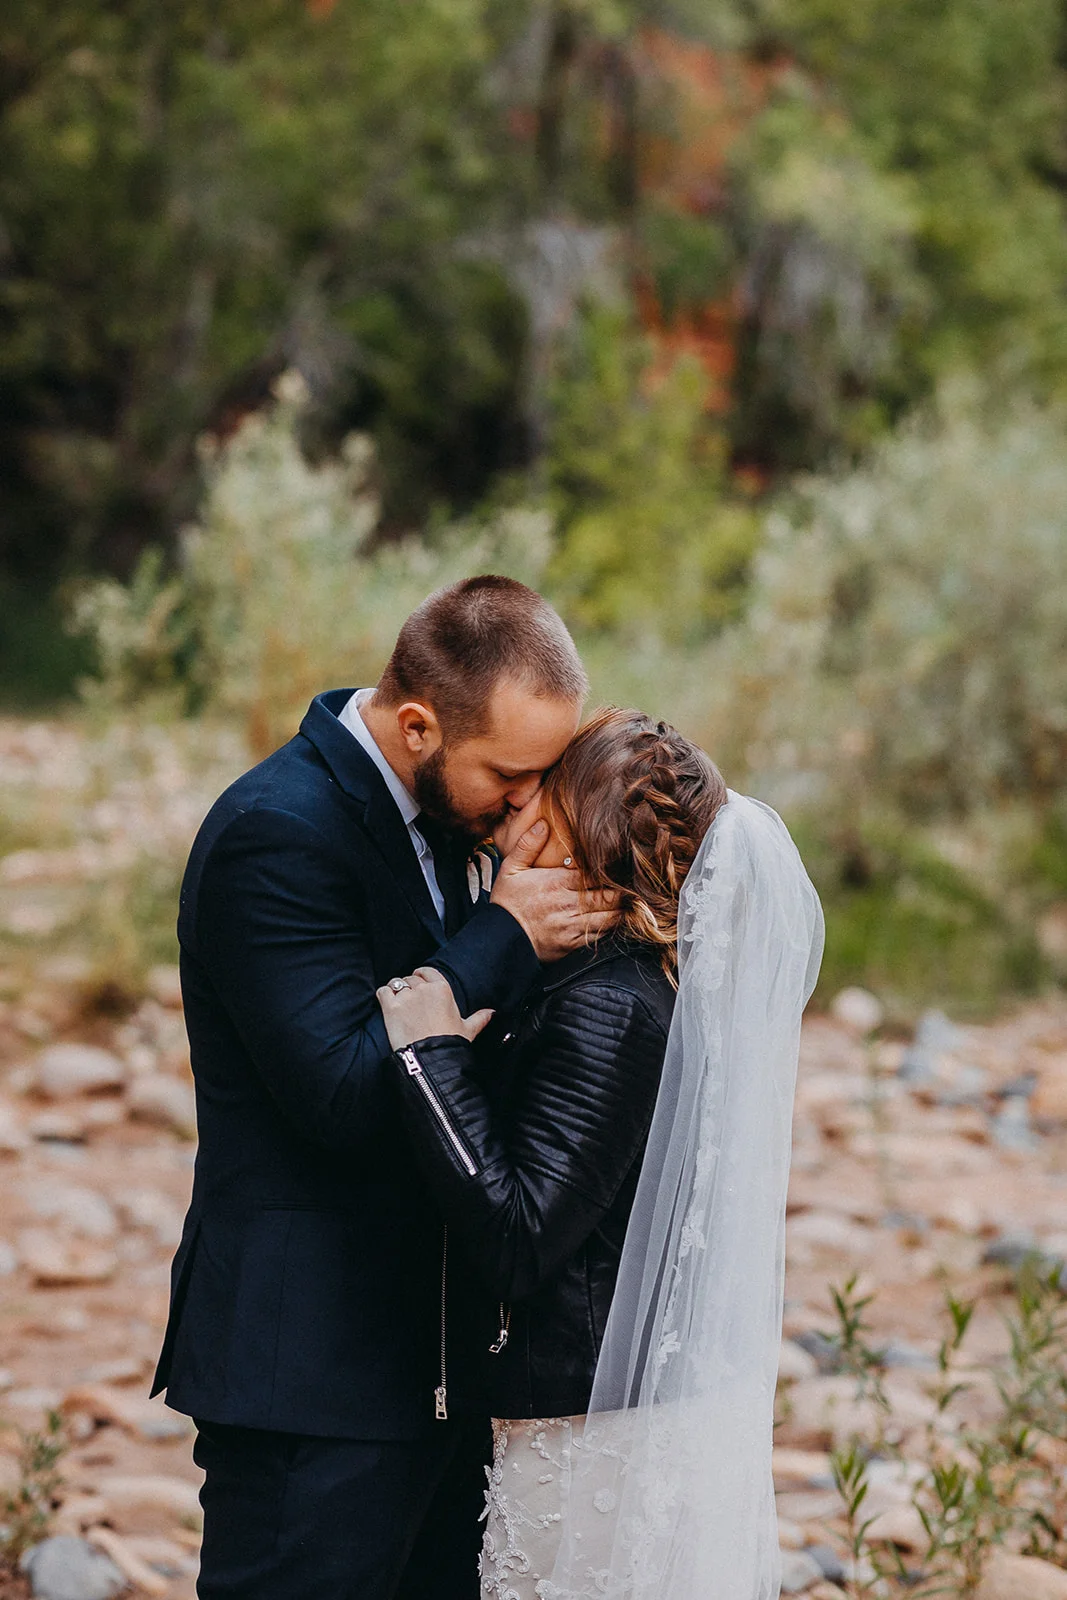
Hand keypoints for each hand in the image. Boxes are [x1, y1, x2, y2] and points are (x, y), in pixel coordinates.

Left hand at [377, 967, 493, 1050]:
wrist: (431, 1058)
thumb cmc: (450, 1043)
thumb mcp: (468, 1029)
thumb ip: (479, 1018)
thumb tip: (492, 1013)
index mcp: (442, 989)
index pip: (427, 971)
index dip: (421, 976)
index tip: (419, 982)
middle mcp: (423, 989)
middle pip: (411, 978)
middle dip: (410, 987)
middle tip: (411, 1001)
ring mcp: (406, 997)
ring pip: (396, 983)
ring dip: (396, 991)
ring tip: (398, 1003)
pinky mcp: (390, 1007)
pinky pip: (382, 992)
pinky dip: (383, 996)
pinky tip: (387, 1004)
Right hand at [490, 820, 618, 962]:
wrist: (500, 939)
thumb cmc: (507, 903)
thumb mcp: (511, 869)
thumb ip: (527, 845)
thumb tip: (543, 823)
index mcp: (559, 882)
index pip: (597, 873)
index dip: (611, 869)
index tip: (618, 865)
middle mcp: (570, 903)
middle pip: (610, 895)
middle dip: (622, 889)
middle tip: (630, 883)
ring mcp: (573, 925)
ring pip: (610, 916)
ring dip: (619, 908)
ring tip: (627, 900)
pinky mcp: (574, 943)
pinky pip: (601, 934)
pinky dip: (610, 926)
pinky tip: (613, 918)